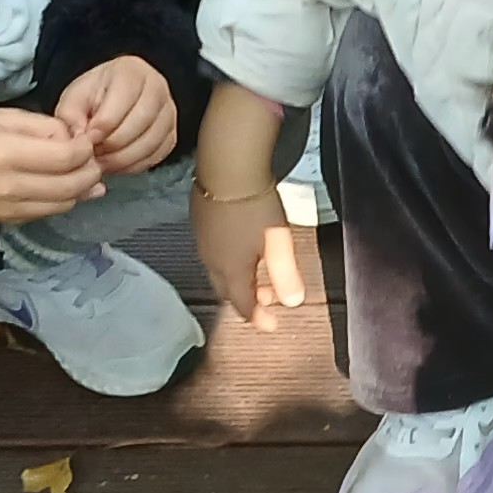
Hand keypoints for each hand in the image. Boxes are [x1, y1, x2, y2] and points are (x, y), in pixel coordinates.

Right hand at [0, 105, 106, 223]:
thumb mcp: (11, 117)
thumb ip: (48, 128)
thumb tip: (78, 144)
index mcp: (5, 154)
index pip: (64, 157)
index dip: (85, 150)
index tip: (87, 143)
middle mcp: (7, 186)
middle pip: (68, 185)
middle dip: (89, 173)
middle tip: (94, 162)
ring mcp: (7, 208)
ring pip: (62, 203)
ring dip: (82, 190)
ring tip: (87, 176)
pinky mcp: (8, 220)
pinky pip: (48, 213)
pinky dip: (64, 201)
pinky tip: (69, 189)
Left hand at [53, 55, 178, 176]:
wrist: (110, 102)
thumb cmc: (93, 98)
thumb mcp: (74, 100)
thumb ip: (71, 117)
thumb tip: (80, 139)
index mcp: (132, 71)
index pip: (126, 96)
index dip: (106, 122)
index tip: (90, 136)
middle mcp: (157, 87)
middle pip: (142, 121)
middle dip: (114, 143)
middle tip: (95, 152)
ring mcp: (168, 112)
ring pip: (151, 142)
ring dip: (123, 157)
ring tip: (103, 159)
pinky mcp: (171, 135)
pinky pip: (157, 155)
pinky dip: (134, 165)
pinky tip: (117, 163)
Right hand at [189, 177, 305, 332]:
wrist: (228, 168)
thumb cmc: (256, 206)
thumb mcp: (278, 243)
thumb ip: (285, 275)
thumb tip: (293, 303)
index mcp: (230, 269)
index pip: (241, 305)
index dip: (257, 318)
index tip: (271, 325)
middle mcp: (211, 261)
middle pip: (226, 291)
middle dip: (246, 300)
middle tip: (267, 299)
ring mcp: (202, 241)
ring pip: (217, 273)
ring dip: (237, 280)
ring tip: (257, 274)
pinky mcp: (199, 223)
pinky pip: (211, 254)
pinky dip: (227, 262)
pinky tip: (240, 249)